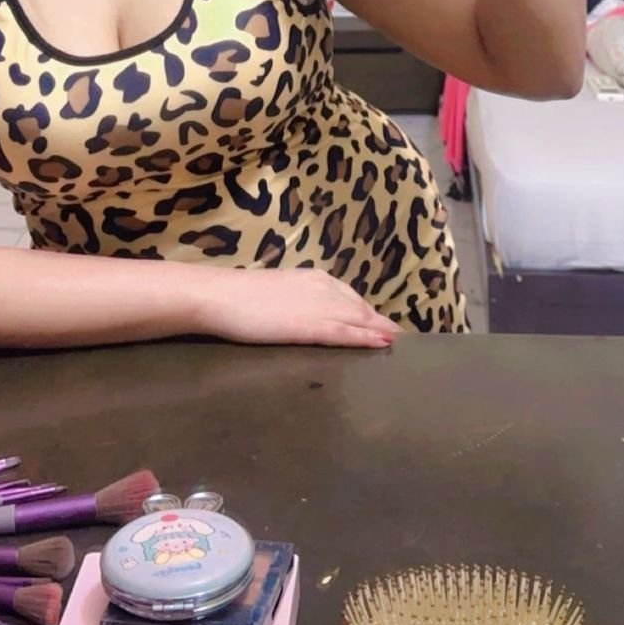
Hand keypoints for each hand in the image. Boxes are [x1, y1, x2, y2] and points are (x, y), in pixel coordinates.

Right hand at [209, 267, 401, 348]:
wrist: (221, 296)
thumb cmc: (239, 297)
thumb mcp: (277, 293)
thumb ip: (297, 301)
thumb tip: (305, 314)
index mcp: (315, 278)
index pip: (351, 298)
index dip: (369, 314)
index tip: (385, 326)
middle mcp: (324, 288)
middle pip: (361, 309)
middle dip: (381, 324)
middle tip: (402, 340)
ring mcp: (319, 306)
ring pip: (360, 320)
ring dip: (382, 332)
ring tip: (402, 345)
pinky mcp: (311, 326)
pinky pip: (346, 333)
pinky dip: (367, 339)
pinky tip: (384, 344)